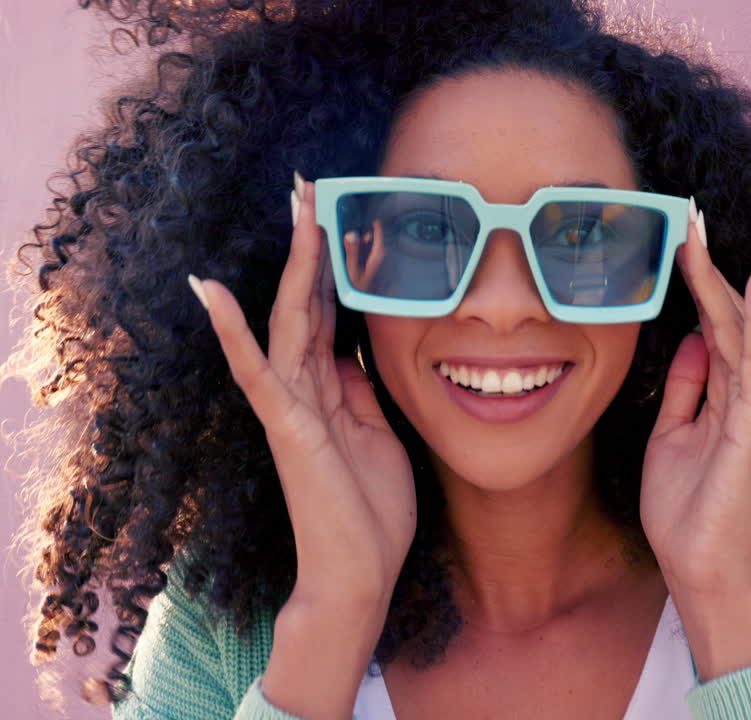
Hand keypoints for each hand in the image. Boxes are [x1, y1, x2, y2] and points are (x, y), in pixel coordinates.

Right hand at [190, 172, 414, 610]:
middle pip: (304, 301)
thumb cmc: (370, 511)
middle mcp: (304, 389)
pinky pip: (257, 372)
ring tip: (296, 203)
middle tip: (311, 183)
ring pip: (288, 318)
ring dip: (293, 260)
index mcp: (329, 390)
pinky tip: (211, 289)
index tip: (340, 214)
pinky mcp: (288, 427)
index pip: (327, 312)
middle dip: (311, 242)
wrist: (359, 575)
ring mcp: (292, 406)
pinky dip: (233, 331)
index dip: (332, 264)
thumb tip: (354, 351)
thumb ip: (362, 391)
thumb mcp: (380, 435)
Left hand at [640, 200, 750, 597]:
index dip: (696, 278)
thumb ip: (685, 388)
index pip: (713, 322)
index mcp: (730, 393)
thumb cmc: (687, 509)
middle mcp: (750, 391)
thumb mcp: (672, 434)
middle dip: (707, 262)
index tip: (679, 233)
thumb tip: (690, 339)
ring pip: (738, 325)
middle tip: (688, 210)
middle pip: (728, 313)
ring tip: (700, 227)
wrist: (700, 567)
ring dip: (719, 275)